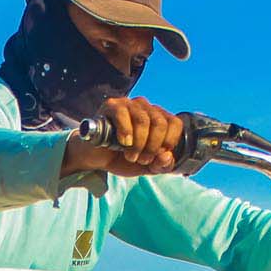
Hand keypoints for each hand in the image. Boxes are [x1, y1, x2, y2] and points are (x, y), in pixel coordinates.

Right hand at [63, 97, 182, 175]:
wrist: (96, 158)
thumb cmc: (122, 158)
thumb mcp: (147, 167)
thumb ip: (161, 165)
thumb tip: (167, 156)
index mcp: (157, 118)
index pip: (175, 123)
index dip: (169, 142)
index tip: (157, 156)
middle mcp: (145, 107)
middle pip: (160, 123)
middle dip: (152, 147)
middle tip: (142, 159)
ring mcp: (128, 104)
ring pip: (143, 120)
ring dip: (139, 144)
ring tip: (130, 156)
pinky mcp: (111, 106)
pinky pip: (123, 114)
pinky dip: (125, 132)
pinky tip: (122, 143)